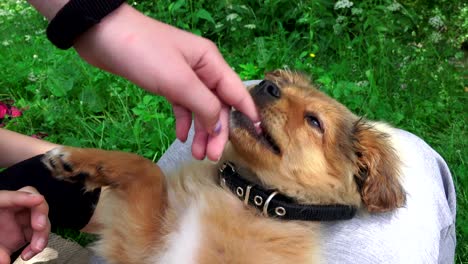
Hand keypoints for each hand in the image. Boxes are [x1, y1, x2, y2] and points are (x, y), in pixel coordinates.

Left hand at [0, 187, 49, 263]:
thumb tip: (4, 260)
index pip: (9, 197)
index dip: (24, 197)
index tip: (38, 199)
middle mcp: (12, 209)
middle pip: (33, 204)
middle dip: (40, 215)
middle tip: (39, 227)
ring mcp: (21, 219)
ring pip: (41, 220)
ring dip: (42, 235)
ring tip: (36, 248)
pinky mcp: (28, 230)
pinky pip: (39, 234)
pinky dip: (38, 244)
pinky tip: (29, 253)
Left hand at [73, 4, 258, 161]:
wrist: (102, 35)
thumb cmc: (144, 53)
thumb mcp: (178, 80)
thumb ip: (204, 104)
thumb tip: (220, 126)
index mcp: (211, 63)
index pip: (236, 92)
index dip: (248, 114)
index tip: (258, 136)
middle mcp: (202, 70)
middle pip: (218, 105)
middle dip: (217, 131)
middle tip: (213, 156)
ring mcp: (184, 77)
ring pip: (200, 108)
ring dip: (201, 131)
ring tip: (198, 154)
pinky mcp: (166, 82)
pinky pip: (182, 105)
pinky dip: (183, 122)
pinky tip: (180, 137)